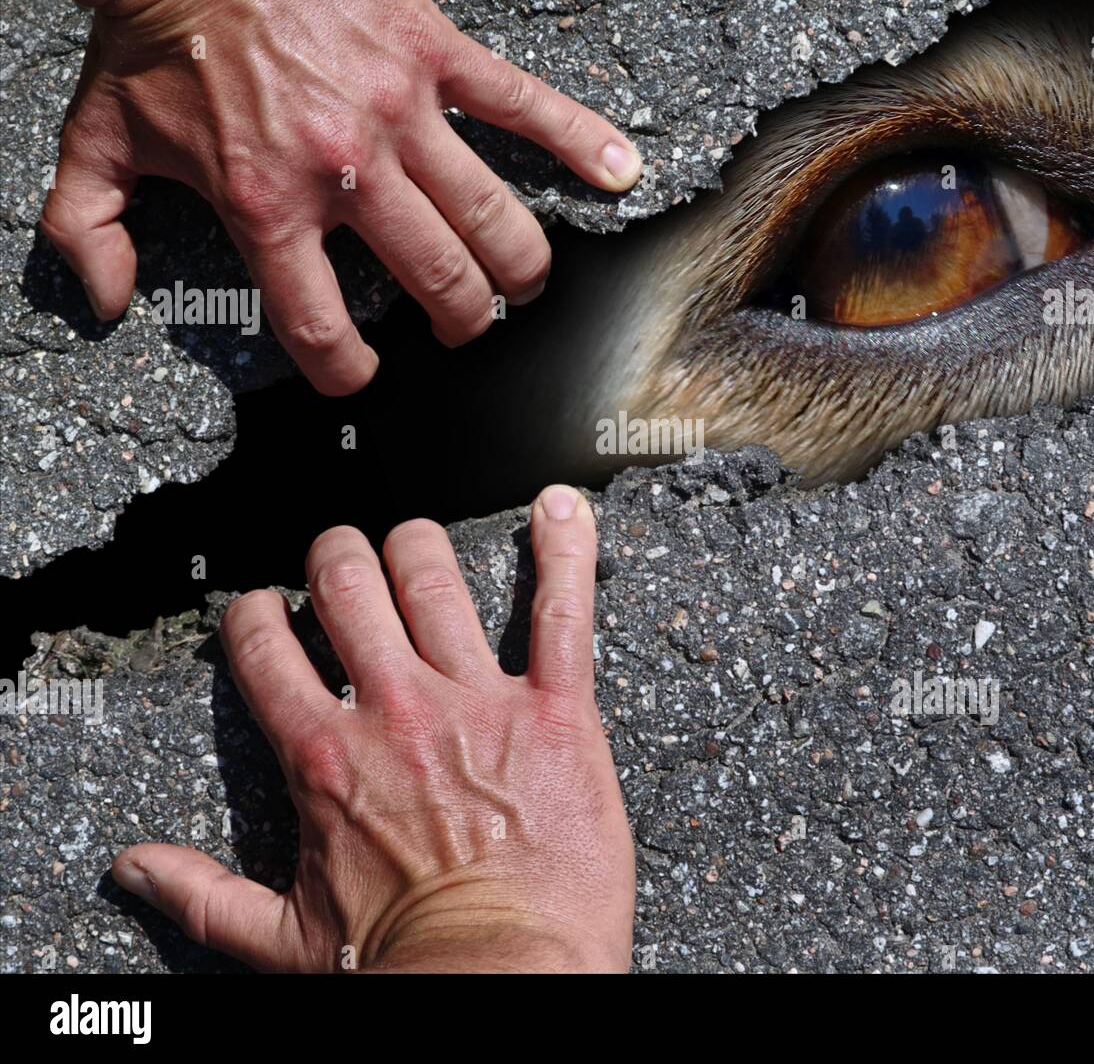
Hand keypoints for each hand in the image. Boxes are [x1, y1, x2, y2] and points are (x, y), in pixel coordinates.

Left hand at [35, 0, 641, 392]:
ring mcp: (402, 114)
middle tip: (461, 329)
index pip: (323, 324)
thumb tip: (104, 302)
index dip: (346, 370)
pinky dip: (579, 141)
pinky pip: (522, 107)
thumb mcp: (98, 138)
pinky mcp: (436, 57)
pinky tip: (620, 172)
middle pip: (437, 282)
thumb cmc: (157, 31)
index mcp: (269, 201)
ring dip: (518, 269)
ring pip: (490, 218)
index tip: (361, 377)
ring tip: (522, 287)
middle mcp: (347, 170)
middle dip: (458, 324)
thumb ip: (87, 231)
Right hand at [111, 485, 634, 972]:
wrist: (500, 982)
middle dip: (336, 556)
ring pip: (436, 576)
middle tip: (342, 559)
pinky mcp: (558, 710)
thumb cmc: (400, 966)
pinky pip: (562, 610)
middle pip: (348, 584)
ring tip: (418, 543)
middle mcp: (396, 709)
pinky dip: (565, 550)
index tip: (265, 609)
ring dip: (419, 545)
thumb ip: (201, 893)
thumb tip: (132, 868)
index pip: (265, 645)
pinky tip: (561, 507)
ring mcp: (479, 701)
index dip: (257, 612)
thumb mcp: (281, 938)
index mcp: (326, 755)